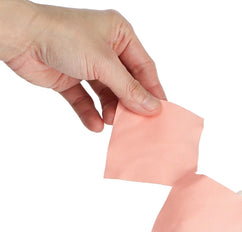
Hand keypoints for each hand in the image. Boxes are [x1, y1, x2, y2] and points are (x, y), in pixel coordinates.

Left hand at [1, 1, 165, 130]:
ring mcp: (87, 64)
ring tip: (114, 123)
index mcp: (119, 34)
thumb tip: (153, 108)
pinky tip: (95, 125)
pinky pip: (86, 100)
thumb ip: (130, 89)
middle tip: (139, 123)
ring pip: (107, 94)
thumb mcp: (104, 64)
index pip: (144, 67)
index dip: (152, 90)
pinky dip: (91, 113)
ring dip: (111, 110)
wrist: (20, 37)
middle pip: (127, 83)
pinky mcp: (70, 79)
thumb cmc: (62, 36)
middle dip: (130, 103)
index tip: (160, 113)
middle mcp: (106, 48)